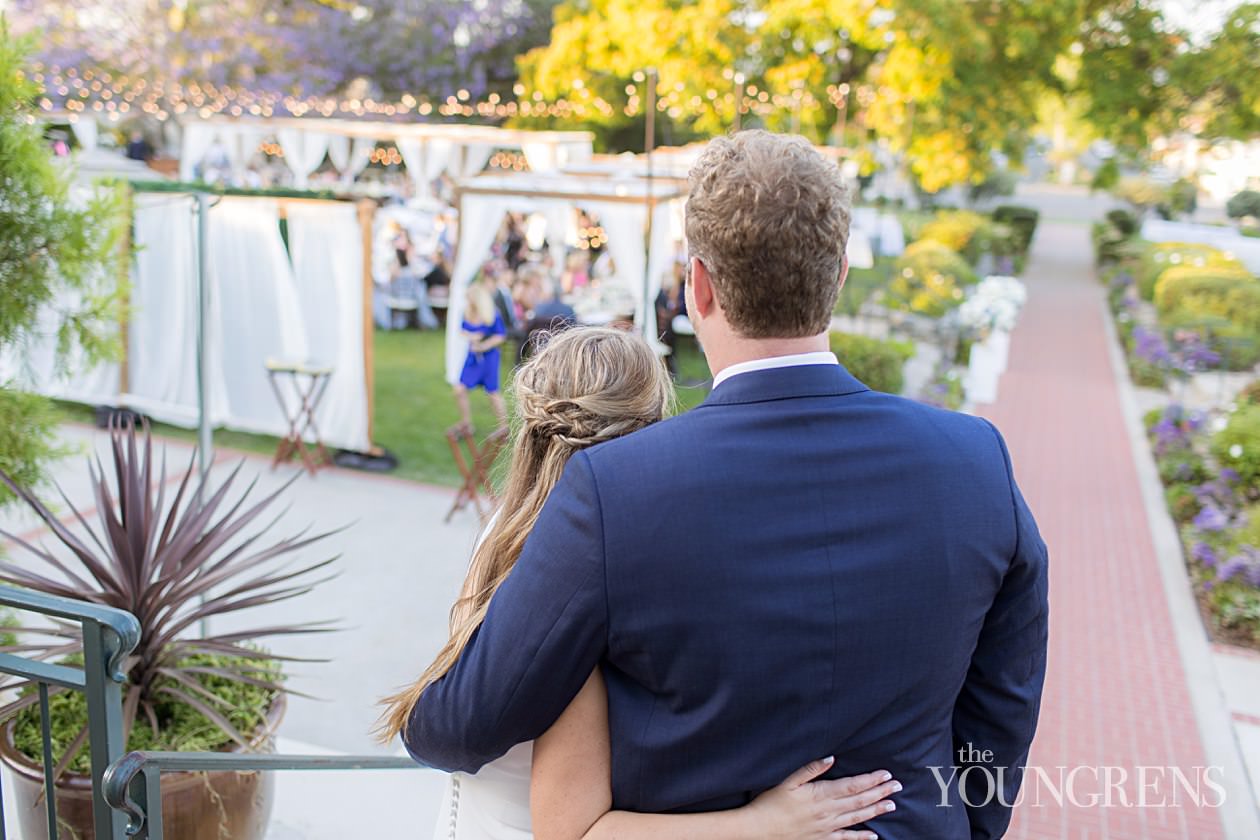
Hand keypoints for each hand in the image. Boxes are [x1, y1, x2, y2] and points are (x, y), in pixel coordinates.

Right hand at [744, 757, 898, 839]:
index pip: (852, 786)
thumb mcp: (788, 781)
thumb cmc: (771, 803)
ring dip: (875, 810)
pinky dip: (861, 837)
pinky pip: (846, 838)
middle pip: (859, 801)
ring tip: (891, 805)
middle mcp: (827, 812)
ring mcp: (827, 827)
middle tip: (897, 786)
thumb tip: (830, 758)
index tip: (885, 774)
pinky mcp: (823, 838)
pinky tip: (874, 836)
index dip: (870, 780)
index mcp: (820, 794)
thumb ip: (811, 769)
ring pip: (857, 818)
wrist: (760, 830)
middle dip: (879, 792)